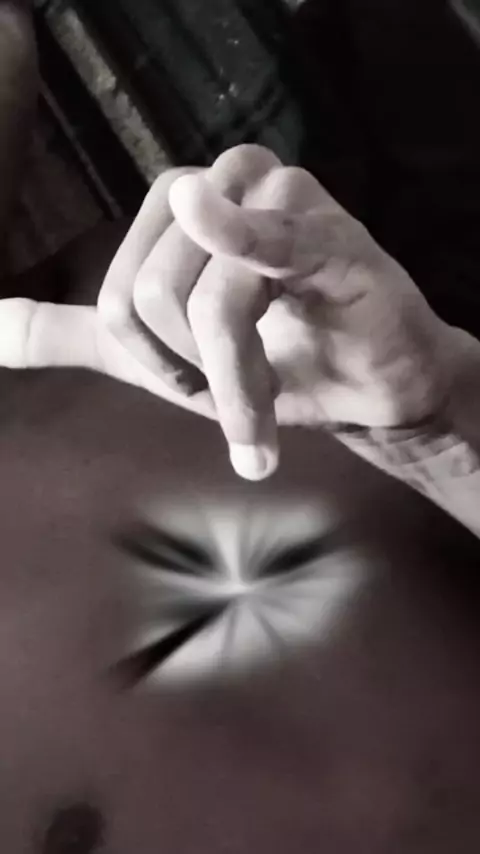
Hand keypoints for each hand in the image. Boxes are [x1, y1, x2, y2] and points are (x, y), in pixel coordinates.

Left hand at [0, 145, 447, 480]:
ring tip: (272, 399)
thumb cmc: (273, 362)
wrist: (364, 388)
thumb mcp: (155, 353)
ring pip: (201, 302)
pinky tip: (272, 348)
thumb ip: (71, 333)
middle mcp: (223, 179)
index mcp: (179, 200)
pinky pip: (262, 262)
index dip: (157, 361)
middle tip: (246, 389)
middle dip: (195, 371)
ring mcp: (278, 195)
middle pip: (150, 295)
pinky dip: (250, 341)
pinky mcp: (328, 230)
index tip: (204, 381)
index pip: (116, 297)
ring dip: (235, 382)